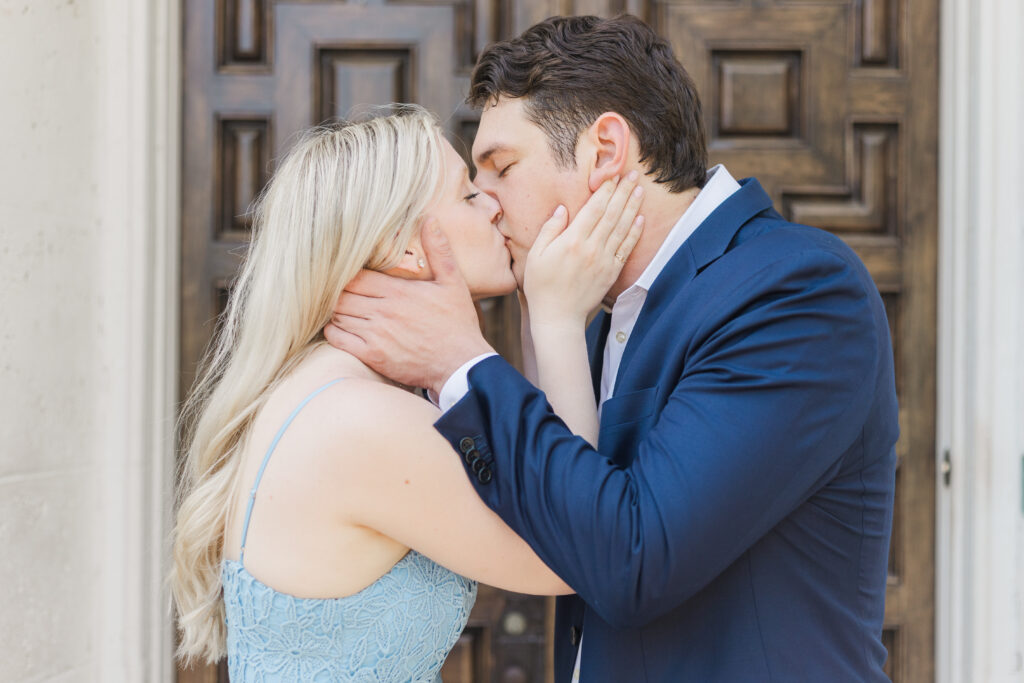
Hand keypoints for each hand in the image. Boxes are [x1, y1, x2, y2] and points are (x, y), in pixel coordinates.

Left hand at [324, 219, 494, 394]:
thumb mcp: (453, 283)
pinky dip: (333, 331)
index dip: (347, 274)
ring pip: (338, 314)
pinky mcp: (373, 355)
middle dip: (337, 292)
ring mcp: (376, 334)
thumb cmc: (457, 323)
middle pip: (342, 294)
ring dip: (335, 311)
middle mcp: (383, 310)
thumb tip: (429, 219)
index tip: (347, 275)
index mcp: (398, 291)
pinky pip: (338, 339)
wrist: (462, 364)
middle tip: (339, 293)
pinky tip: (341, 328)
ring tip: (341, 308)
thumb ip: (439, 250)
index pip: (356, 275)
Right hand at [523, 172, 644, 326]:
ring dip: (632, 207)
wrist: (558, 317)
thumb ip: (550, 230)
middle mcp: (592, 248)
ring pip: (622, 228)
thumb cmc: (541, 286)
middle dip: (623, 192)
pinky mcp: (611, 272)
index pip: (593, 209)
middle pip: (612, 214)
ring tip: (640, 190)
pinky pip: (626, 248)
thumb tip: (562, 209)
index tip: (611, 175)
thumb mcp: (536, 256)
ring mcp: (604, 260)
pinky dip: (635, 233)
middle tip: (633, 175)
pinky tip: (640, 219)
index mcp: (572, 241)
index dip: (604, 190)